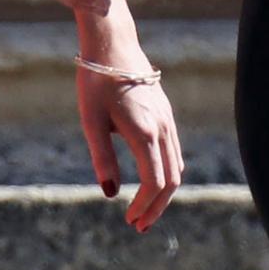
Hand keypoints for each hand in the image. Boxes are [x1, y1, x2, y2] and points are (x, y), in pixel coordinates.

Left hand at [77, 65, 183, 231]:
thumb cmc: (96, 83)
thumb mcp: (91, 122)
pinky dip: (168, 172)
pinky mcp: (166, 113)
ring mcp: (168, 120)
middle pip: (171, 180)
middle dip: (157, 206)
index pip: (154, 182)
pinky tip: (152, 179)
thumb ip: (102, 158)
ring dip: (164, 192)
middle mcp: (162, 128)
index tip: (129, 219)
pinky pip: (175, 151)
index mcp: (144, 133)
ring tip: (145, 208)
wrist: (112, 45)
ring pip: (177, 166)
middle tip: (138, 225)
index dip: (144, 205)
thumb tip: (110, 194)